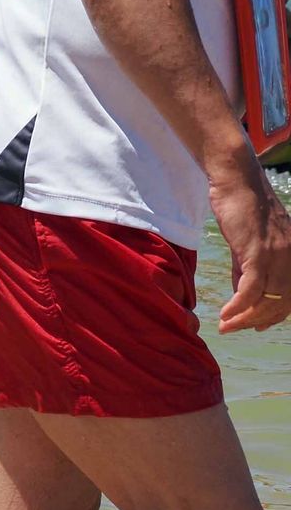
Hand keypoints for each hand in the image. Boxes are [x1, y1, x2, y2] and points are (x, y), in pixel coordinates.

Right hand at [212, 165, 290, 331]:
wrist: (236, 180)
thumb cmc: (241, 206)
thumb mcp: (248, 242)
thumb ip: (247, 268)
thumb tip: (242, 294)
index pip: (289, 295)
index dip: (273, 315)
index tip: (254, 326)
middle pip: (281, 302)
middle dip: (257, 321)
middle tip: (233, 329)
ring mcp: (278, 254)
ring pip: (268, 299)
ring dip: (245, 318)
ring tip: (225, 326)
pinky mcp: (258, 251)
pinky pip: (251, 289)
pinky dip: (238, 306)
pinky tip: (225, 314)